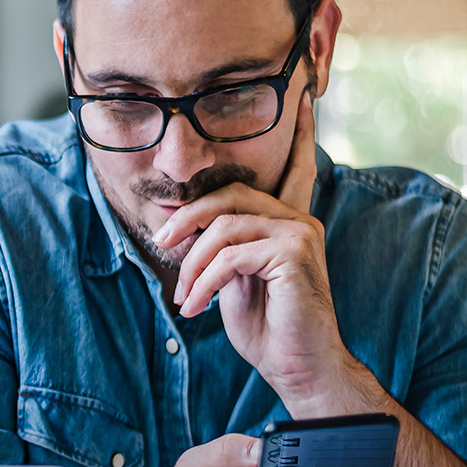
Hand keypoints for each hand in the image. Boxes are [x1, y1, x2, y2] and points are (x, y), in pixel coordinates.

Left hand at [153, 91, 359, 414]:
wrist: (300, 369)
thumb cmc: (268, 330)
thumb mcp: (235, 283)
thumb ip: (222, 250)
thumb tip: (188, 231)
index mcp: (289, 222)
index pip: (293, 168)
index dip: (299, 133)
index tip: (303, 97)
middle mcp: (298, 220)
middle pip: (229, 195)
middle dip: (187, 218)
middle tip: (163, 243)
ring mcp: (300, 233)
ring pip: (223, 225)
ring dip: (193, 264)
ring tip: (186, 297)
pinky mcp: (294, 253)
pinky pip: (229, 256)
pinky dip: (204, 282)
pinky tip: (196, 308)